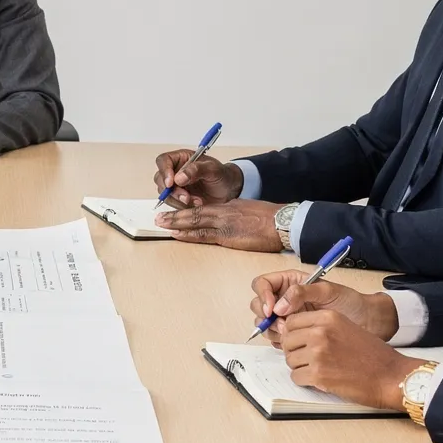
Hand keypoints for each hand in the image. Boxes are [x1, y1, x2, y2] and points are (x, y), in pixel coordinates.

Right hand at [153, 150, 242, 207]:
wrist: (229, 190)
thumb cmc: (222, 175)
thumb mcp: (213, 169)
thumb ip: (196, 170)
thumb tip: (178, 177)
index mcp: (181, 158)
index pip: (163, 161)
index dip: (164, 171)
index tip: (171, 183)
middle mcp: (175, 171)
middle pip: (160, 179)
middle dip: (172, 191)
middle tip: (186, 197)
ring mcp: (175, 185)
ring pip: (165, 194)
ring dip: (179, 200)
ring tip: (198, 201)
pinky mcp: (177, 198)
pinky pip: (172, 204)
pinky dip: (183, 207)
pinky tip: (196, 204)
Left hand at [154, 198, 283, 250]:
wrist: (283, 222)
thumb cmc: (271, 219)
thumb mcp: (250, 211)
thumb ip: (235, 215)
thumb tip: (228, 222)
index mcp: (229, 206)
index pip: (203, 209)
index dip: (186, 211)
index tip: (174, 214)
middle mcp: (223, 212)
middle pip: (194, 213)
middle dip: (175, 215)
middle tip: (159, 218)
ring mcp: (224, 223)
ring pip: (195, 221)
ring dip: (176, 223)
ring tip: (162, 224)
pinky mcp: (228, 236)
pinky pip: (203, 234)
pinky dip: (188, 233)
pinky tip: (178, 234)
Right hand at [249, 270, 397, 341]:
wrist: (368, 323)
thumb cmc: (352, 303)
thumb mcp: (328, 292)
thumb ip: (301, 293)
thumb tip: (278, 306)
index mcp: (291, 282)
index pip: (262, 284)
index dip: (262, 296)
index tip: (271, 310)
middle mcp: (286, 299)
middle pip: (258, 304)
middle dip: (265, 316)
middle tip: (282, 326)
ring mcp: (288, 317)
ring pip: (265, 323)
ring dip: (272, 330)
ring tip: (290, 335)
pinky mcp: (293, 334)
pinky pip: (275, 338)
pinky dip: (279, 341)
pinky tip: (294, 342)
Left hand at [272, 310, 415, 410]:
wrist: (391, 376)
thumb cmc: (374, 355)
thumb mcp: (347, 328)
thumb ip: (322, 326)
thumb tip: (294, 332)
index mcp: (328, 317)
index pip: (291, 322)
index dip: (293, 334)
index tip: (299, 342)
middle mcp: (321, 332)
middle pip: (287, 341)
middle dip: (295, 351)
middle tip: (309, 359)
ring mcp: (318, 354)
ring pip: (290, 360)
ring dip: (300, 367)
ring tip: (319, 369)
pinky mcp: (318, 375)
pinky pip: (296, 377)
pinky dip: (305, 381)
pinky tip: (320, 380)